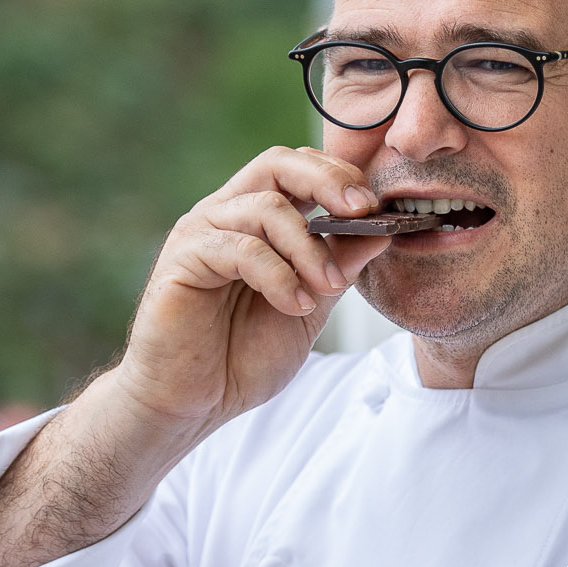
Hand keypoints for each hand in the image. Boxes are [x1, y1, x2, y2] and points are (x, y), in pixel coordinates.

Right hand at [112, 146, 394, 442]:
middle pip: (278, 163)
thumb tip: (383, 231)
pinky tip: (295, 305)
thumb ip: (338, 267)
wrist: (191, 403)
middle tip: (362, 211)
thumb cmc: (241, 355)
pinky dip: (279, 275)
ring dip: (308, 248)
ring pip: (266, 209)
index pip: (297, 168)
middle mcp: (225, 215)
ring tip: (327, 288)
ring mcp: (201, 233)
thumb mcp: (309, 306)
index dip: (339, 177)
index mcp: (254, 219)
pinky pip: (241, 249)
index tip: (376, 209)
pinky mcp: (183, 260)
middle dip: (327, 182)